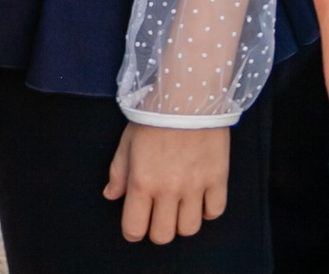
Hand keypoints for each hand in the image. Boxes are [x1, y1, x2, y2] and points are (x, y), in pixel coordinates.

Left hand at [104, 122, 229, 244]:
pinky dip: (207, 210)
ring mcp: (195, 186)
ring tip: (181, 205)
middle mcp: (168, 190)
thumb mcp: (127, 142)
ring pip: (189, 228)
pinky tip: (201, 198)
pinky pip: (215, 211)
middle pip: (163, 235)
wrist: (188, 93)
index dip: (133, 230)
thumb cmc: (153, 116)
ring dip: (183, 221)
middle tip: (159, 213)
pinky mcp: (218, 178)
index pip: (134, 229)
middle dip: (158, 229)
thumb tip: (111, 196)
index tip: (137, 221)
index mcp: (142, 182)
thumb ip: (118, 172)